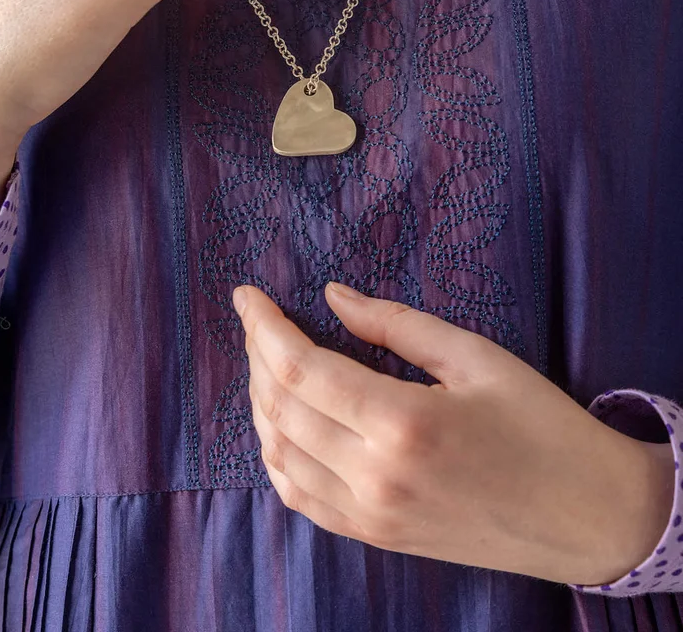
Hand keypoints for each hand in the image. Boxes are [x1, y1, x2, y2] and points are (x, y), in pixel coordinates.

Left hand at [233, 282, 674, 586]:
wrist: (586, 516)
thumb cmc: (540, 426)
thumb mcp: (475, 356)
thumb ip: (395, 324)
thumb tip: (333, 296)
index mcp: (403, 424)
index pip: (301, 370)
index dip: (264, 327)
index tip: (247, 294)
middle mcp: (375, 477)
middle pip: (281, 409)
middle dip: (258, 355)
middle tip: (259, 320)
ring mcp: (371, 516)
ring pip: (279, 455)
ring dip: (261, 404)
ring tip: (267, 362)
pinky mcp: (376, 537)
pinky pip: (300, 497)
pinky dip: (276, 455)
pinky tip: (281, 423)